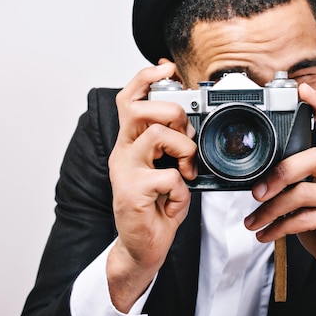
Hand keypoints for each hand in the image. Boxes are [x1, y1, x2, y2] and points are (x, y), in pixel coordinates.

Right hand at [106, 61, 196, 311]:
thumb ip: (174, 146)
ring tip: (186, 169)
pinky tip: (175, 202)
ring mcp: (125, 172)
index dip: (145, 79)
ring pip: (155, 134)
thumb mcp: (169, 169)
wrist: (143, 247)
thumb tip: (193, 126)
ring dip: (183, 148)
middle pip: (137, 109)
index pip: (129, 99)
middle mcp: (123, 153)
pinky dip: (182, 190)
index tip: (166, 69)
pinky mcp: (131, 193)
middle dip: (172, 113)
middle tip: (185, 135)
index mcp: (131, 143)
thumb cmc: (157, 207)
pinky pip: (168, 177)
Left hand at [244, 82, 315, 290]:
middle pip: (314, 156)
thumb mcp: (307, 204)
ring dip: (270, 211)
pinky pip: (304, 218)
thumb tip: (259, 182)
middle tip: (257, 192)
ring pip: (303, 192)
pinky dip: (278, 228)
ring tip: (253, 223)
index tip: (302, 89)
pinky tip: (265, 235)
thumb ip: (292, 187)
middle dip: (280, 172)